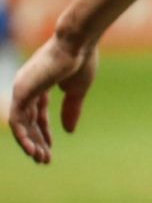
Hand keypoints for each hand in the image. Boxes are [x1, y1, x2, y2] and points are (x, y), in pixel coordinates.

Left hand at [10, 35, 98, 163]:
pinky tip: (33, 150)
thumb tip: (68, 131)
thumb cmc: (82, 60)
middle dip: (36, 141)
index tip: (50, 149)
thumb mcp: (78, 91)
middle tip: (44, 160)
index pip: (37, 113)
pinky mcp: (22, 92)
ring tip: (41, 159)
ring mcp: (22, 89)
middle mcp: (26, 87)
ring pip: (20, 124)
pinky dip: (24, 137)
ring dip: (30, 143)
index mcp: (39, 85)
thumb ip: (71, 109)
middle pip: (27, 121)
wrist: (79, 42)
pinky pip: (18, 121)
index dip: (43, 132)